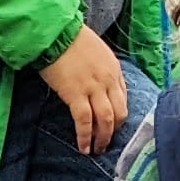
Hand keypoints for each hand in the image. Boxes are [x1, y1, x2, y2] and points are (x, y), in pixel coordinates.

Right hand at [38, 25, 129, 153]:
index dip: (119, 114)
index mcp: (114, 69)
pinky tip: (83, 147)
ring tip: (97, 149)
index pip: (124, 98)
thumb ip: (102, 68)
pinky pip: (84, 121)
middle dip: (115, 130)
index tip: (113, 125)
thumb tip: (99, 85)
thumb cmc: (71, 38)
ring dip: (103, 138)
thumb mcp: (96, 50)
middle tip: (107, 141)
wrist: (55, 31)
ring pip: (106, 120)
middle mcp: (108, 80)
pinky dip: (85, 136)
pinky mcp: (75, 94)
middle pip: (120, 113)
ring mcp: (93, 88)